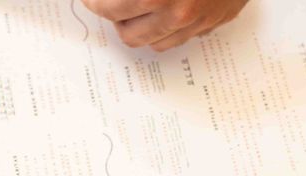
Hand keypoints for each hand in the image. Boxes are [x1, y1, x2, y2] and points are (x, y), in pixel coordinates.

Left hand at [81, 0, 247, 51]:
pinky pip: (176, 40)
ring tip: (135, 6)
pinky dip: (162, 28)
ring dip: (137, 25)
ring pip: (150, 42)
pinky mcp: (211, 25)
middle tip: (108, 1)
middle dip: (113, 16)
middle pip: (126, 32)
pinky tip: (161, 10)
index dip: (94, 1)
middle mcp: (177, 12)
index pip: (107, 7)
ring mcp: (196, 22)